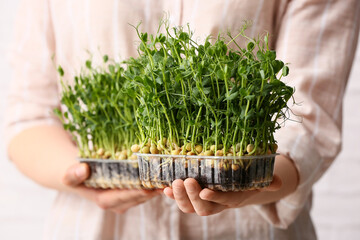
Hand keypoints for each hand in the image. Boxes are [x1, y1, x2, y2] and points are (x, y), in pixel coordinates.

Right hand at [63, 163, 160, 213]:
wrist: (81, 174)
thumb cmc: (76, 175)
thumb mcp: (69, 174)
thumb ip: (73, 174)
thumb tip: (83, 169)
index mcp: (105, 201)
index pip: (123, 198)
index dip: (136, 193)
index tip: (148, 187)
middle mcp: (119, 203)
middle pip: (139, 196)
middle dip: (152, 187)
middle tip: (166, 177)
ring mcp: (128, 198)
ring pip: (146, 193)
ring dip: (157, 184)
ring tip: (169, 173)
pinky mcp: (134, 191)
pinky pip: (147, 187)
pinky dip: (156, 180)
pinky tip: (166, 171)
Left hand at [163, 176, 281, 215]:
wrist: (235, 187)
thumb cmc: (247, 181)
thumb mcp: (258, 180)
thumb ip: (267, 181)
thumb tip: (279, 182)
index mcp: (232, 199)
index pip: (224, 201)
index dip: (215, 198)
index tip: (205, 192)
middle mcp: (215, 204)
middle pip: (202, 208)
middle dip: (192, 197)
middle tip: (186, 181)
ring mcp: (201, 203)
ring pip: (188, 207)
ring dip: (179, 197)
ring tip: (174, 183)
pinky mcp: (191, 197)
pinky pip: (180, 200)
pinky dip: (172, 195)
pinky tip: (165, 189)